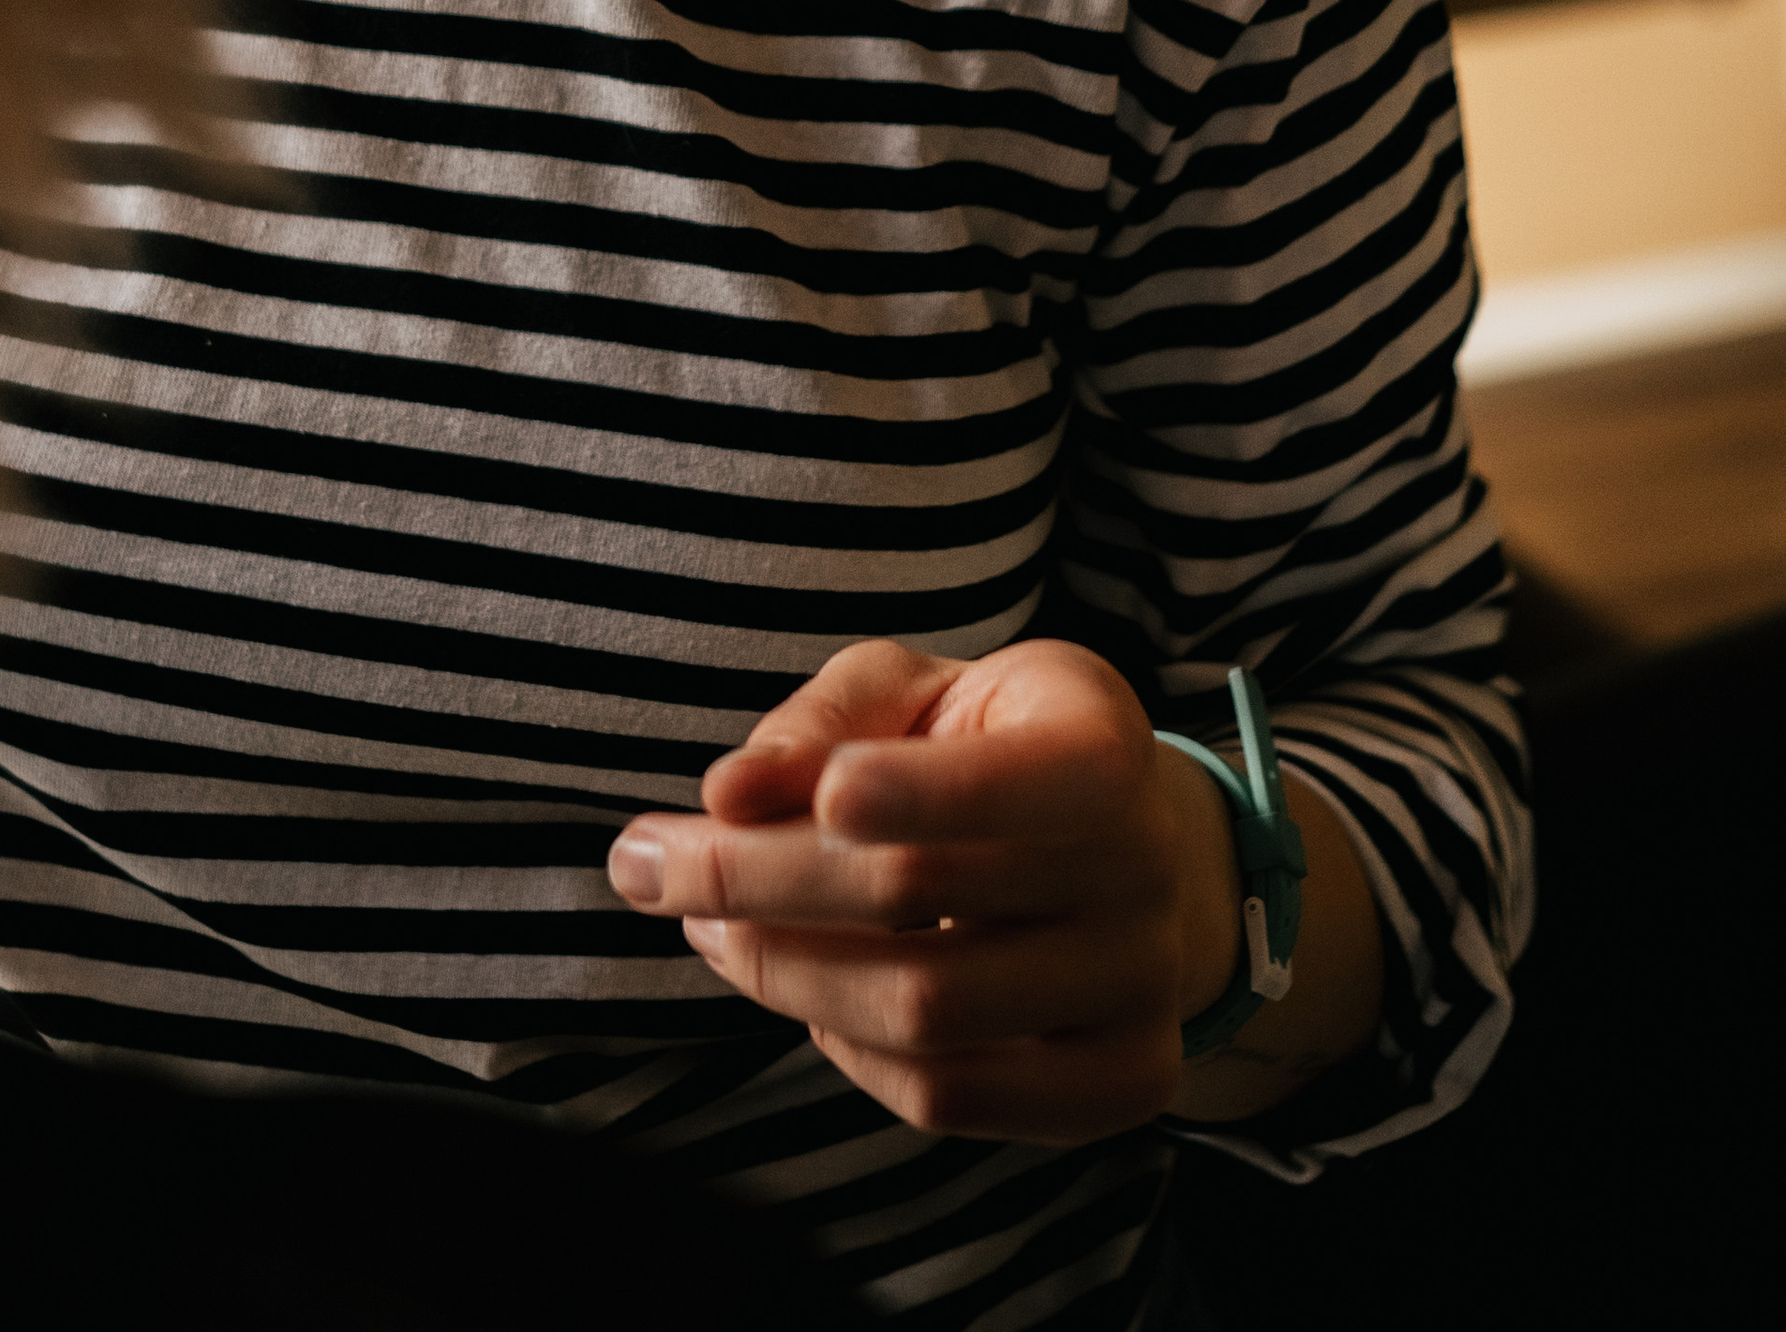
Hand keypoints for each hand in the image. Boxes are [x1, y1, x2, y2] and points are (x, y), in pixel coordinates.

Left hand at [604, 638, 1244, 1144]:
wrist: (1116, 847)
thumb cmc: (984, 745)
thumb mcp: (913, 689)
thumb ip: (821, 721)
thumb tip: (726, 794)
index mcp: (1102, 741)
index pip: (1022, 779)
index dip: (914, 793)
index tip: (771, 794)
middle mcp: (1143, 867)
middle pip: (919, 895)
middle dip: (752, 877)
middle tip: (642, 860)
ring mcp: (1141, 988)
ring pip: (923, 1012)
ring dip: (780, 971)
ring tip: (709, 925)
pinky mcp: (1122, 1082)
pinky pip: (948, 1097)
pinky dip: (846, 1048)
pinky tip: (808, 986)